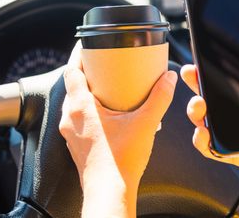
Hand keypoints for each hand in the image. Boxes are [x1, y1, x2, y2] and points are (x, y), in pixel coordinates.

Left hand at [59, 42, 176, 217]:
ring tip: (109, 88)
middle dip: (88, 73)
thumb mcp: (145, 123)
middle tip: (104, 65)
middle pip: (73, 85)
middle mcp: (70, 118)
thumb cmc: (120, 162)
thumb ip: (159, 98)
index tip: (86, 46)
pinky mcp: (77, 144)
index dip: (78, 56)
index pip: (71, 71)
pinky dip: (90, 109)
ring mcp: (71, 133)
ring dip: (88, 92)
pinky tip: (110, 114)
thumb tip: (168, 79)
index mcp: (80, 107)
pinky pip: (79, 118)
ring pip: (75, 103)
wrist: (110, 192)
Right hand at [181, 31, 238, 191]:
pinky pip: (216, 150)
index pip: (234, 81)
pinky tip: (203, 132)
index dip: (216, 70)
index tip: (205, 57)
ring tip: (200, 105)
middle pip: (216, 99)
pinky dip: (204, 142)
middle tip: (192, 74)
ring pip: (210, 122)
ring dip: (197, 112)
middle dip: (198, 85)